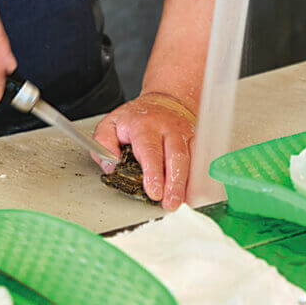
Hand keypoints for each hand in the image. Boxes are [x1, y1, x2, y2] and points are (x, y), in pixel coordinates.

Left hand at [93, 93, 195, 209]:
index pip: (150, 149)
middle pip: (176, 155)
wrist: (164, 101)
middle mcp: (168, 129)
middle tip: (170, 203)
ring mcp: (185, 135)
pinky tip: (193, 194)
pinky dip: (198, 179)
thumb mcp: (111, 124)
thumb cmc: (136, 118)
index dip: (153, 172)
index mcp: (144, 125)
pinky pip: (201, 161)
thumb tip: (111, 166)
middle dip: (175, 182)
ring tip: (183, 202)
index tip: (154, 191)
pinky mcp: (196, 141)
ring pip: (192, 159)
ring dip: (188, 183)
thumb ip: (104, 144)